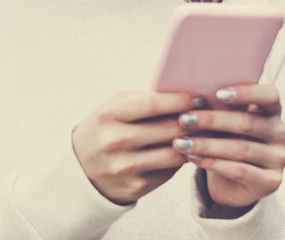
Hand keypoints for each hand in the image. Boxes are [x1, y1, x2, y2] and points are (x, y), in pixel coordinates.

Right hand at [72, 91, 201, 205]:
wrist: (80, 169)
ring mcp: (124, 167)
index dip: (178, 101)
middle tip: (204, 116)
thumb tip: (184, 97)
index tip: (196, 98)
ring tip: (198, 134)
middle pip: (167, 129)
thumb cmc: (104, 130)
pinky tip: (182, 151)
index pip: (151, 105)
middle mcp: (115, 141)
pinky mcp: (135, 187)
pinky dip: (179, 160)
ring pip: (174, 153)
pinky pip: (169, 172)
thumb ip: (143, 101)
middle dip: (191, 122)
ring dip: (191, 143)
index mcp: (108, 115)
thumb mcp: (113, 109)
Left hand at [171, 84, 284, 208]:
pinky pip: (239, 170)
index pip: (269, 95)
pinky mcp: (272, 181)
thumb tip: (189, 96)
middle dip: (211, 120)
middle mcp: (281, 132)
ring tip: (180, 142)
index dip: (246, 93)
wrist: (232, 181)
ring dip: (206, 145)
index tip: (218, 93)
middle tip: (183, 119)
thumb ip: (217, 106)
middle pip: (247, 123)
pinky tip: (191, 157)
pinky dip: (211, 162)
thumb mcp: (222, 121)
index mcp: (272, 110)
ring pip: (240, 148)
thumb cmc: (223, 139)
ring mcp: (278, 158)